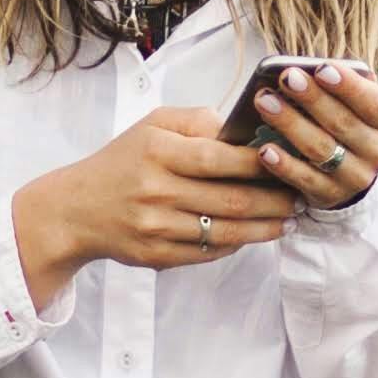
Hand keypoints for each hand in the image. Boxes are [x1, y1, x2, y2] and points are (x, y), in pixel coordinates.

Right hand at [15, 110, 300, 301]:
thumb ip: (198, 121)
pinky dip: (237, 244)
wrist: (76, 209)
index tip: (288, 160)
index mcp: (157, 152)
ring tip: (289, 219)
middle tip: (301, 195)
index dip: (259, 162)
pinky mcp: (157, 257)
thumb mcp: (153, 126)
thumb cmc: (124, 160)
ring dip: (265, 228)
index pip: (220, 158)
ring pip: (226, 231)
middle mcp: (156, 191)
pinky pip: (209, 252)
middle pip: (231, 199)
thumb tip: (245, 129)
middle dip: (275, 200)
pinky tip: (256, 234)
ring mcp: (157, 228)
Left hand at [244, 62, 377, 214]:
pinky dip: (283, 165)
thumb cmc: (347, 118)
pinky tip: (265, 150)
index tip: (321, 68)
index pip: (372, 102)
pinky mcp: (330, 195)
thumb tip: (309, 70)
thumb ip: (341, 85)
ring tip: (265, 101)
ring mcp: (356, 177)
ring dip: (290, 123)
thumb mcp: (356, 101)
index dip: (348, 86)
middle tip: (286, 77)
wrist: (350, 167)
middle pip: (342, 123)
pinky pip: (304, 179)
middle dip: (311, 98)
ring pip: (320, 148)